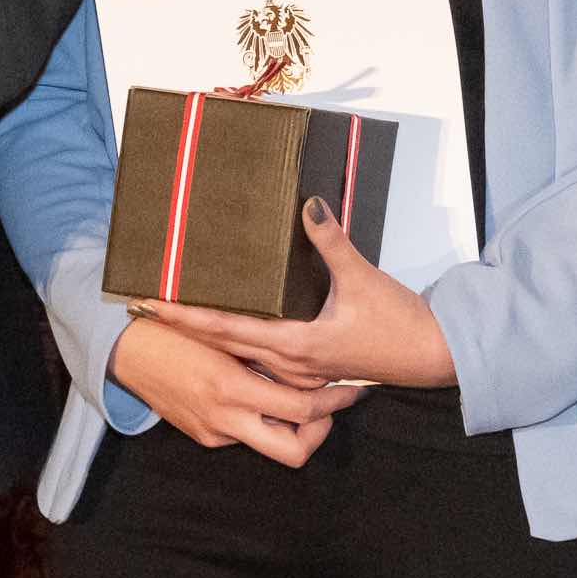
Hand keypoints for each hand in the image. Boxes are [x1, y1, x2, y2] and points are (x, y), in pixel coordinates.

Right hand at [107, 317, 367, 465]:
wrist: (127, 351)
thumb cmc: (174, 330)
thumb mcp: (221, 335)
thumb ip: (261, 350)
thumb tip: (307, 354)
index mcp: (232, 387)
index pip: (302, 409)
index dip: (333, 402)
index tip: (350, 388)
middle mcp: (225, 418)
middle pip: (295, 452)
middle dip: (319, 434)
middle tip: (331, 407)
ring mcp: (215, 432)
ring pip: (272, 443)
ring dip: (290, 425)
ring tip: (300, 395)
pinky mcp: (205, 437)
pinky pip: (247, 435)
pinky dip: (260, 419)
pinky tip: (260, 395)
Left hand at [128, 198, 456, 393]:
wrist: (433, 354)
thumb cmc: (400, 322)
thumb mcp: (362, 276)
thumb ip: (331, 240)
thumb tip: (308, 204)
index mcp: (295, 344)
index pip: (225, 330)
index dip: (184, 318)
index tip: (149, 306)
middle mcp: (289, 364)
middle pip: (222, 346)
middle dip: (182, 328)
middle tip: (144, 309)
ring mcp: (300, 373)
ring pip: (241, 358)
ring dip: (208, 341)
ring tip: (175, 321)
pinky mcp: (312, 373)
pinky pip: (263, 363)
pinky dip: (237, 349)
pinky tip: (225, 338)